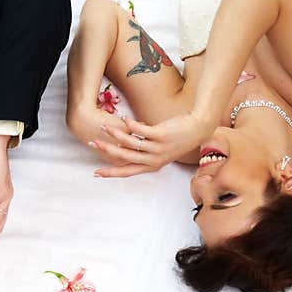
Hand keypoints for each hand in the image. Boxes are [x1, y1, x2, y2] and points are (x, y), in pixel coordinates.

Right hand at [91, 112, 213, 177]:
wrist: (198, 128)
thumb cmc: (179, 138)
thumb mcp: (161, 150)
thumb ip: (145, 151)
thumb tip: (127, 145)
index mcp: (152, 165)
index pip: (127, 171)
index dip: (111, 173)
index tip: (96, 173)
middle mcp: (153, 159)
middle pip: (124, 157)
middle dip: (106, 150)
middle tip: (93, 143)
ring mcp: (157, 147)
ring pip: (130, 143)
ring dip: (115, 134)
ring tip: (104, 127)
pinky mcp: (161, 135)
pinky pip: (141, 130)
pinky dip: (130, 124)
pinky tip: (123, 118)